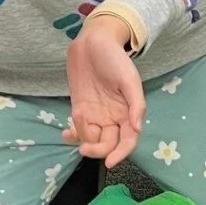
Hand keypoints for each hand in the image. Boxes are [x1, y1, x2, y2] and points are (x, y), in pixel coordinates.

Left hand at [62, 16, 144, 168]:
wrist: (93, 42)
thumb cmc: (115, 58)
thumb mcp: (129, 79)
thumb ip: (136, 104)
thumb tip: (138, 128)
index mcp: (128, 112)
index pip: (128, 141)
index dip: (121, 153)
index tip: (110, 162)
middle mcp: (113, 117)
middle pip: (108, 144)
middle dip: (97, 150)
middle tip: (84, 148)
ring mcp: (96, 114)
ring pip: (92, 140)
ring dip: (83, 141)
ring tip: (72, 131)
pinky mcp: (80, 109)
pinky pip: (78, 129)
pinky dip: (73, 135)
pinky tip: (66, 133)